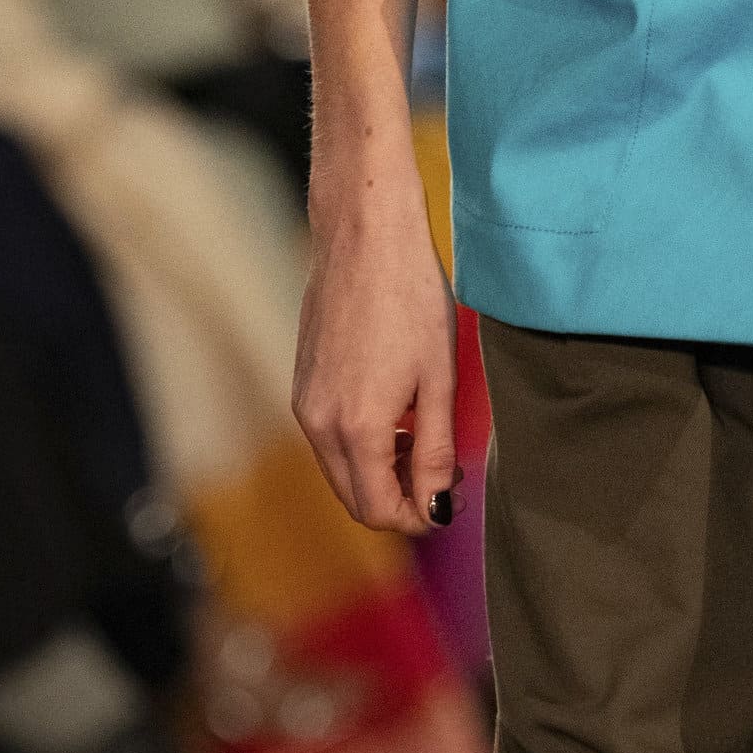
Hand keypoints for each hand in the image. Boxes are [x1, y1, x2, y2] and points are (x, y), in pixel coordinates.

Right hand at [292, 163, 458, 533]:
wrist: (364, 233)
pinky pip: (331, 442)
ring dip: (382, 476)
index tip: (450, 500)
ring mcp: (305, 405)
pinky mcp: (302, 385)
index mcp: (357, 429)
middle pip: (357, 501)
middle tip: (442, 474)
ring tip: (422, 442)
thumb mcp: (438, 384)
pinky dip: (363, 449)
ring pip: (342, 474)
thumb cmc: (410, 297)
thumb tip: (438, 508)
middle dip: (401, 501)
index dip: (420, 518)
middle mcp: (320, 424)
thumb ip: (435, 456)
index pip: (381, 512)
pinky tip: (395, 418)